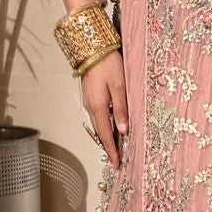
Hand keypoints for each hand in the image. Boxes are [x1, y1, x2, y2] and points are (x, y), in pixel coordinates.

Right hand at [81, 49, 128, 168]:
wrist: (92, 48)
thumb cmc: (108, 64)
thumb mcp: (119, 86)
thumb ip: (121, 108)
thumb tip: (122, 130)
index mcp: (98, 106)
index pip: (105, 134)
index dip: (111, 150)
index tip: (116, 163)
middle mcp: (90, 106)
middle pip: (100, 132)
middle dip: (108, 146)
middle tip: (117, 160)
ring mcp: (88, 101)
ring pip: (98, 124)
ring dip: (106, 137)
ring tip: (115, 147)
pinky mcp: (89, 95)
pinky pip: (97, 115)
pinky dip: (103, 125)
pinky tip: (111, 127)